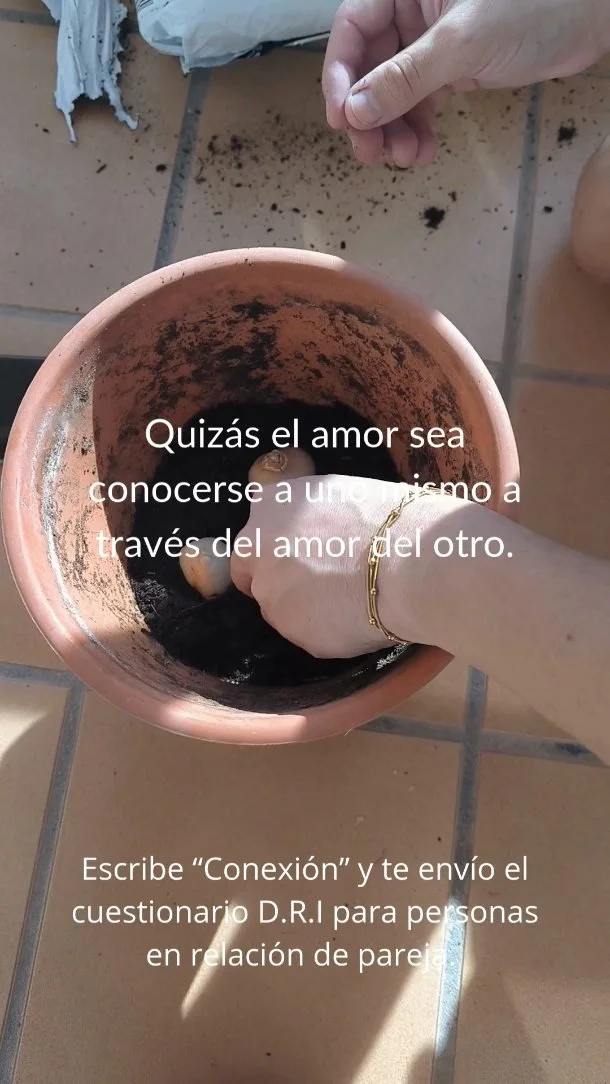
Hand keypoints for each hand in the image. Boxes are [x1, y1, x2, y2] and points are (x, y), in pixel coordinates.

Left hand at [230, 475, 466, 658]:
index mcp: (269, 508)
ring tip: (350, 598)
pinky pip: (306, 635)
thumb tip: (308, 527)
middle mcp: (257, 550)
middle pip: (258, 576)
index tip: (296, 558)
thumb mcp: (337, 492)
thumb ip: (306, 514)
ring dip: (304, 608)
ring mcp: (272, 596)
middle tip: (325, 582)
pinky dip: (325, 631)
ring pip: (281, 609)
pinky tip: (357, 616)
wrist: (412, 560)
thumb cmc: (388, 518)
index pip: (251, 537)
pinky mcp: (294, 633)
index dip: (273, 552)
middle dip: (283, 581)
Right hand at [322, 0, 608, 166]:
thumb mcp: (461, 44)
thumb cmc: (533, 9)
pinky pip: (420, 102)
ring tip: (403, 157)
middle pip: (367, 66)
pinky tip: (421, 151)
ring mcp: (431, 42)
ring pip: (392, 90)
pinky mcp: (452, 68)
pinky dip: (417, 128)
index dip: (340, 75)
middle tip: (370, 151)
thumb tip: (356, 110)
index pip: (354, 28)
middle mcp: (413, 11)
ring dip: (392, 129)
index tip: (342, 118)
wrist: (589, 20)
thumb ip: (405, 77)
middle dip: (368, 112)